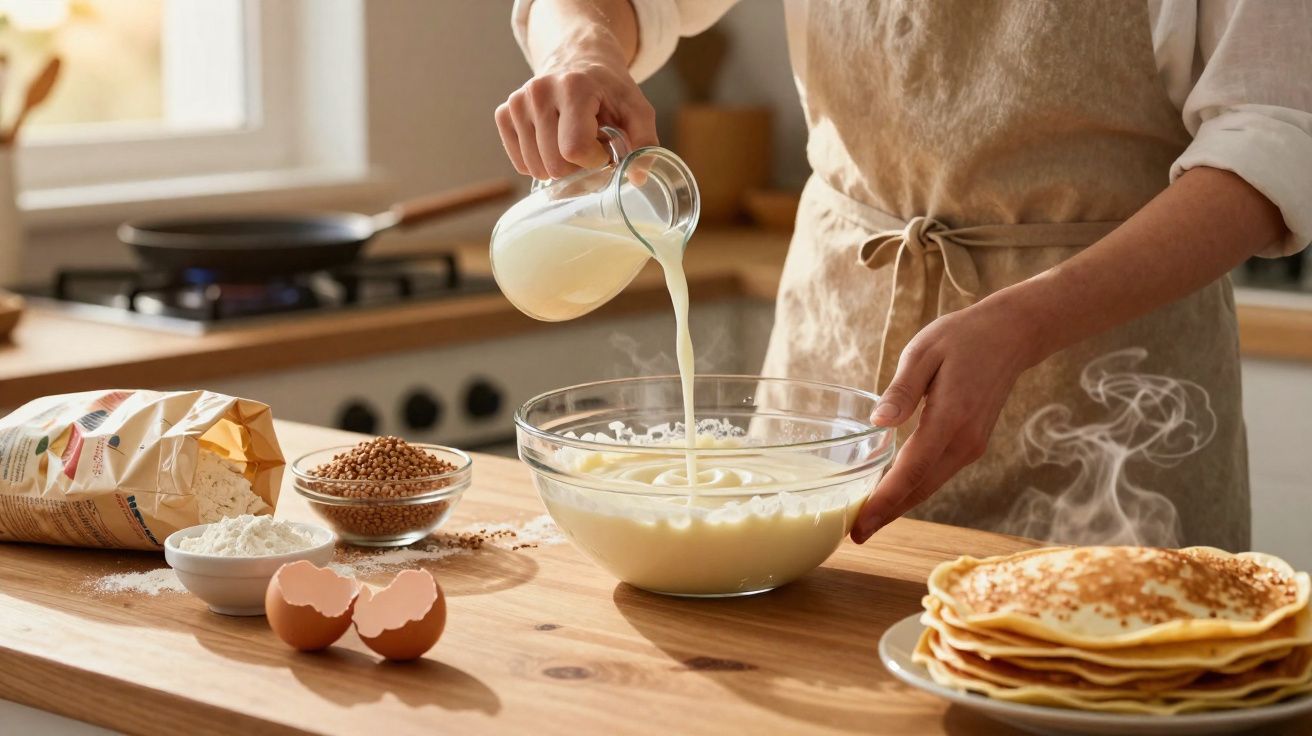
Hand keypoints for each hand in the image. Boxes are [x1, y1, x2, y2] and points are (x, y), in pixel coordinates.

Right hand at [495, 53, 656, 180]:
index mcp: (574, 87)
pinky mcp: (504, 113)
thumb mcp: (637, 110)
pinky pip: (520, 164)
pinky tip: (553, 144)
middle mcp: (539, 91)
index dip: (594, 161)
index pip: (574, 149)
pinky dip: (540, 164)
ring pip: (535, 169)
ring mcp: (518, 102)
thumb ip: (645, 143)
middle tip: (590, 148)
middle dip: (577, 168)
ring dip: (559, 167)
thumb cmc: (609, 90)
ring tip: (572, 142)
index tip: (605, 150)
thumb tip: (637, 178)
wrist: (578, 60)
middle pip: (554, 165)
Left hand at [850, 296, 1043, 543]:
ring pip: (930, 485)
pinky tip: (893, 494)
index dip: (884, 502)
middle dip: (887, 514)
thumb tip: (878, 423)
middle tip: (854, 535)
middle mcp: (963, 442)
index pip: (911, 471)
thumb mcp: (924, 352)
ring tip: (867, 521)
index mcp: (949, 419)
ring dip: (900, 505)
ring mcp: (971, 446)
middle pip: (920, 489)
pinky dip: (914, 488)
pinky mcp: (971, 444)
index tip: (860, 526)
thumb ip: (901, 390)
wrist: (1011, 335)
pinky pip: (938, 474)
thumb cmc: (962, 338)